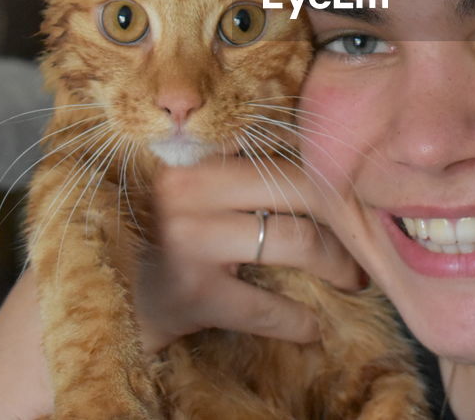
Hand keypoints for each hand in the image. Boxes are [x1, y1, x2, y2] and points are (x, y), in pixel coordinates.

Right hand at [137, 156, 363, 350]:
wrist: (104, 293)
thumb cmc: (170, 232)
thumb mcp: (198, 188)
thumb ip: (248, 168)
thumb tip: (335, 165)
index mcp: (200, 152)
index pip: (285, 147)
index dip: (333, 171)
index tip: (365, 188)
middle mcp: (191, 185)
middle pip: (300, 187)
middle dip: (346, 216)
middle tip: (370, 239)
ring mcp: (189, 237)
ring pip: (295, 240)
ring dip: (338, 264)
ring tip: (354, 279)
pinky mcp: (190, 292)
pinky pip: (265, 306)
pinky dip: (297, 320)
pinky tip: (312, 328)